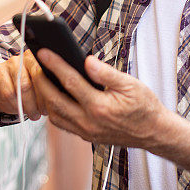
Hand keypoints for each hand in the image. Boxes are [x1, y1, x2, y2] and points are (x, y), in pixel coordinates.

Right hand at [0, 50, 47, 119]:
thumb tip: (58, 100)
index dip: (47, 93)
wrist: (6, 87)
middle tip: (40, 113)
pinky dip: (14, 105)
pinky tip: (19, 110)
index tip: (50, 106)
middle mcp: (25, 57)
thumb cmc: (29, 87)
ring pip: (20, 88)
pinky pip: (7, 93)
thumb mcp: (43, 87)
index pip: (44, 75)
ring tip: (33, 114)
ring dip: (27, 106)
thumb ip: (49, 88)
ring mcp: (11, 62)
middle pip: (33, 81)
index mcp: (41, 58)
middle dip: (37, 102)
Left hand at [31, 49, 166, 148]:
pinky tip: (56, 97)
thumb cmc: (145, 106)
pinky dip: (55, 110)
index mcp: (99, 106)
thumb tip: (87, 61)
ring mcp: (86, 132)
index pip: (70, 81)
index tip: (43, 52)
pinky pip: (63, 124)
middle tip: (35, 66)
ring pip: (55, 115)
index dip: (54, 64)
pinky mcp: (86, 137)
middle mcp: (89, 122)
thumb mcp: (130, 84)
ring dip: (45, 98)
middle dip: (41, 82)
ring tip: (43, 80)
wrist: (154, 132)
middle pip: (54, 100)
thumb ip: (106, 73)